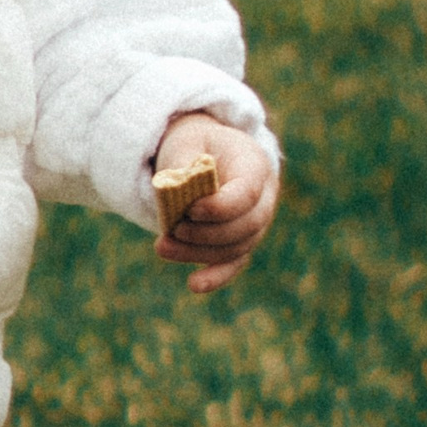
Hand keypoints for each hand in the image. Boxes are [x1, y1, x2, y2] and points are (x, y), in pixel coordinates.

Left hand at [153, 113, 278, 294]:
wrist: (202, 154)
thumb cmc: (194, 145)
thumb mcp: (186, 141)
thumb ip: (183, 163)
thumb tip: (174, 189)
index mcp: (255, 165)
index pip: (248, 193)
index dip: (221, 207)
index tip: (190, 210)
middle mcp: (264, 198)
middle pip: (246, 225)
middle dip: (207, 233)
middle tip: (174, 228)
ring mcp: (255, 224)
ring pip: (236, 248)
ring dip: (199, 252)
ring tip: (162, 246)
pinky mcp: (240, 242)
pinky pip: (233, 263)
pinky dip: (216, 276)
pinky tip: (195, 285)